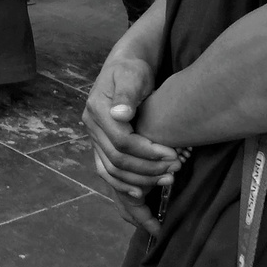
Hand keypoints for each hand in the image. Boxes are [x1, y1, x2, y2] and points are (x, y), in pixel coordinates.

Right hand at [82, 55, 181, 235]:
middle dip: (147, 169)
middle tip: (176, 170)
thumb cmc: (132, 69)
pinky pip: (109, 174)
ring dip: (140, 182)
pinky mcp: (103, 147)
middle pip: (117, 161)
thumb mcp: (132, 73)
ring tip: (168, 181)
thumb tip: (121, 112)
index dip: (148, 152)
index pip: (121, 142)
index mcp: (96, 110)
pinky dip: (123, 190)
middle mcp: (91, 127)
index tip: (173, 154)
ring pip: (112, 172)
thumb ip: (127, 92)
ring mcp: (95, 139)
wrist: (125, 67)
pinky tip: (141, 200)